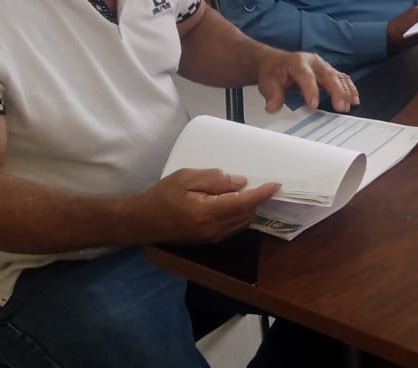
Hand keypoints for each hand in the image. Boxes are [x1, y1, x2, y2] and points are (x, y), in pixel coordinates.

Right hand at [138, 168, 281, 242]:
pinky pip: (232, 227)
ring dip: (249, 208)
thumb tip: (241, 182)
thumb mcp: (186, 178)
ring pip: (242, 223)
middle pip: (247, 214)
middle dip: (257, 200)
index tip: (276, 185)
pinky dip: (239, 215)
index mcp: (208, 213)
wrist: (141, 221)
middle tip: (260, 183)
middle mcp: (214, 229)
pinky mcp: (208, 240)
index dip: (262, 194)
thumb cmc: (162, 196)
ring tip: (247, 192)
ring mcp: (212, 237)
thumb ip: (215, 180)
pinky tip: (233, 203)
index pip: (244, 203)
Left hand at [255, 50, 358, 112]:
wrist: (276, 63)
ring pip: (338, 76)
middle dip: (336, 91)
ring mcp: (323, 66)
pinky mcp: (329, 72)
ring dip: (345, 91)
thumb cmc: (275, 72)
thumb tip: (273, 107)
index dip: (311, 90)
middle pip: (328, 75)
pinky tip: (353, 99)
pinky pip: (342, 78)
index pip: (306, 76)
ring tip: (349, 104)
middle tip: (340, 106)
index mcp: (297, 62)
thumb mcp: (267, 82)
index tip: (313, 104)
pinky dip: (350, 88)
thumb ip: (272, 95)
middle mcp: (313, 62)